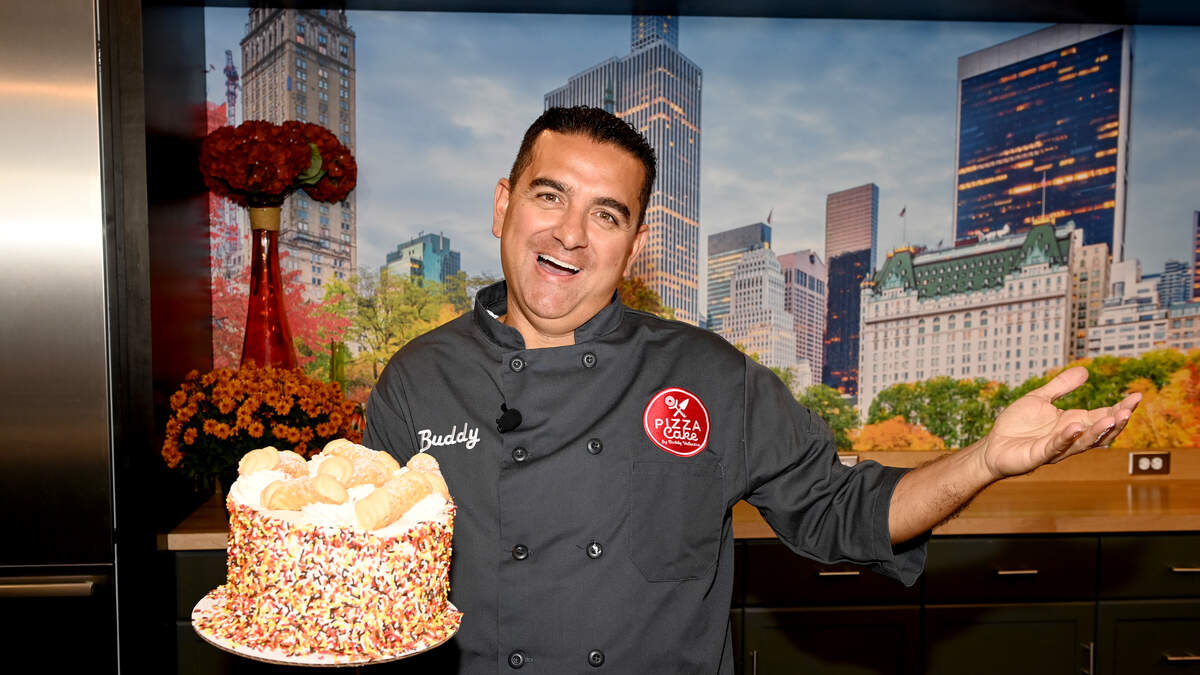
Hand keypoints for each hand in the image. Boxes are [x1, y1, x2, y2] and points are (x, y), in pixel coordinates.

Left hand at [980, 366, 1140, 478]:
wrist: (992, 446)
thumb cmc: (1016, 425)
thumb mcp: (1039, 399)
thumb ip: (1061, 386)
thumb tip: (1085, 370)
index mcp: (1073, 423)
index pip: (1103, 416)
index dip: (1121, 408)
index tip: (1137, 396)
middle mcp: (1069, 437)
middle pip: (1100, 431)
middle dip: (1116, 421)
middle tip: (1130, 409)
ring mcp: (1056, 448)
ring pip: (1083, 442)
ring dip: (1098, 431)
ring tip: (1112, 418)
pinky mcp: (1038, 455)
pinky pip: (1054, 447)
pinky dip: (1065, 438)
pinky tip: (1073, 426)